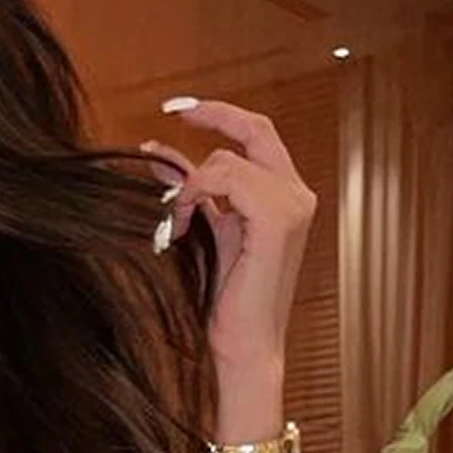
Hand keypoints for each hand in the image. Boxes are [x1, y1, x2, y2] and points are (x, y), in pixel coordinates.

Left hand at [143, 98, 316, 386]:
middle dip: (211, 115)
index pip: (257, 135)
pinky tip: (183, 224)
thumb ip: (189, 192)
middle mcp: (296, 194)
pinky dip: (196, 194)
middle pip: (254, 129)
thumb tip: (156, 155)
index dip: (221, 114)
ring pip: (227, 160)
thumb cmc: (223, 301)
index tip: (180, 108)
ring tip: (174, 223)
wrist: (242, 345)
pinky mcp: (278, 218)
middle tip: (170, 113)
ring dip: (189, 186)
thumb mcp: (202, 231)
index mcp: (283, 196)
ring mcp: (292, 204)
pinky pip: (227, 178)